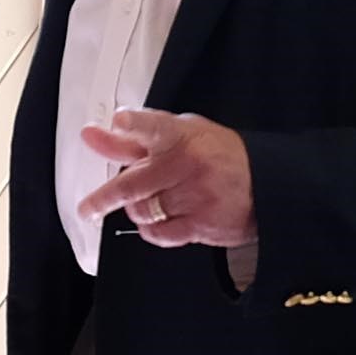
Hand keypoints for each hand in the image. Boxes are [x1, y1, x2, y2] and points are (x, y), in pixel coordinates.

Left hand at [74, 107, 254, 249]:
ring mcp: (196, 195)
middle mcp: (188, 163)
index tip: (120, 121)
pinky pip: (159, 234)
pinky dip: (150, 230)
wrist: (266, 185)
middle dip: (103, 199)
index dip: (135, 123)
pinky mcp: (203, 223)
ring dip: (136, 211)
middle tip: (89, 208)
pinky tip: (157, 221)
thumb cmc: (215, 156)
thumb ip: (131, 140)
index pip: (155, 125)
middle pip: (133, 184)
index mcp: (182, 135)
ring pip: (142, 210)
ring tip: (145, 204)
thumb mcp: (179, 136)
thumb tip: (91, 136)